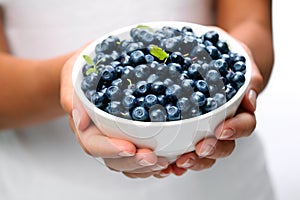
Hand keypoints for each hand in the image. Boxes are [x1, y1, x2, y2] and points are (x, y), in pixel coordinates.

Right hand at [60, 49, 168, 178]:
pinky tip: (165, 162)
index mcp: (85, 127)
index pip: (94, 144)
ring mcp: (114, 140)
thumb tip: (81, 121)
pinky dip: (150, 164)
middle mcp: (100, 137)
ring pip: (126, 163)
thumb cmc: (82, 72)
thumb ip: (73, 97)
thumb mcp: (73, 77)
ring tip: (162, 162)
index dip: (111, 149)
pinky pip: (137, 157)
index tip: (130, 147)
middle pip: (113, 160)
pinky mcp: (128, 137)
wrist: (92, 69)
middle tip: (152, 157)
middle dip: (133, 162)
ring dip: (144, 167)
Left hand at [166, 36, 262, 175]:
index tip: (222, 130)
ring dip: (193, 160)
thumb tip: (250, 99)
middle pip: (224, 146)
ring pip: (203, 153)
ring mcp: (203, 130)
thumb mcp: (239, 59)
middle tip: (198, 149)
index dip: (235, 130)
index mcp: (239, 110)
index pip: (245, 125)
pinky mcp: (184, 132)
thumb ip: (248, 76)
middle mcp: (222, 124)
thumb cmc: (225, 58)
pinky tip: (166, 164)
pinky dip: (175, 160)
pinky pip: (182, 150)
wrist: (205, 55)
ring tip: (179, 162)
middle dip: (212, 151)